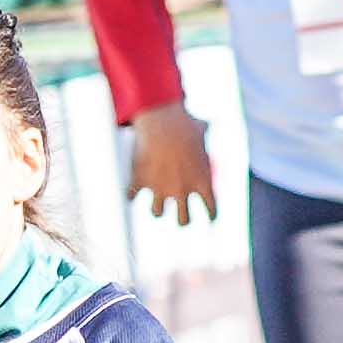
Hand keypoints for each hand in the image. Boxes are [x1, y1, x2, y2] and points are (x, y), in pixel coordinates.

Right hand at [123, 105, 218, 225]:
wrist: (161, 122)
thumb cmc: (184, 122)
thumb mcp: (200, 128)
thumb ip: (205, 131)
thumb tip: (207, 124)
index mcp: (202, 182)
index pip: (211, 210)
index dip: (211, 215)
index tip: (210, 218)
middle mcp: (181, 190)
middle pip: (183, 220)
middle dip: (182, 220)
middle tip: (180, 215)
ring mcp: (159, 188)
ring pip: (156, 213)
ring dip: (157, 209)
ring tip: (156, 204)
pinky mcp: (139, 182)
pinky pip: (131, 196)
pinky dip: (130, 193)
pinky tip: (131, 189)